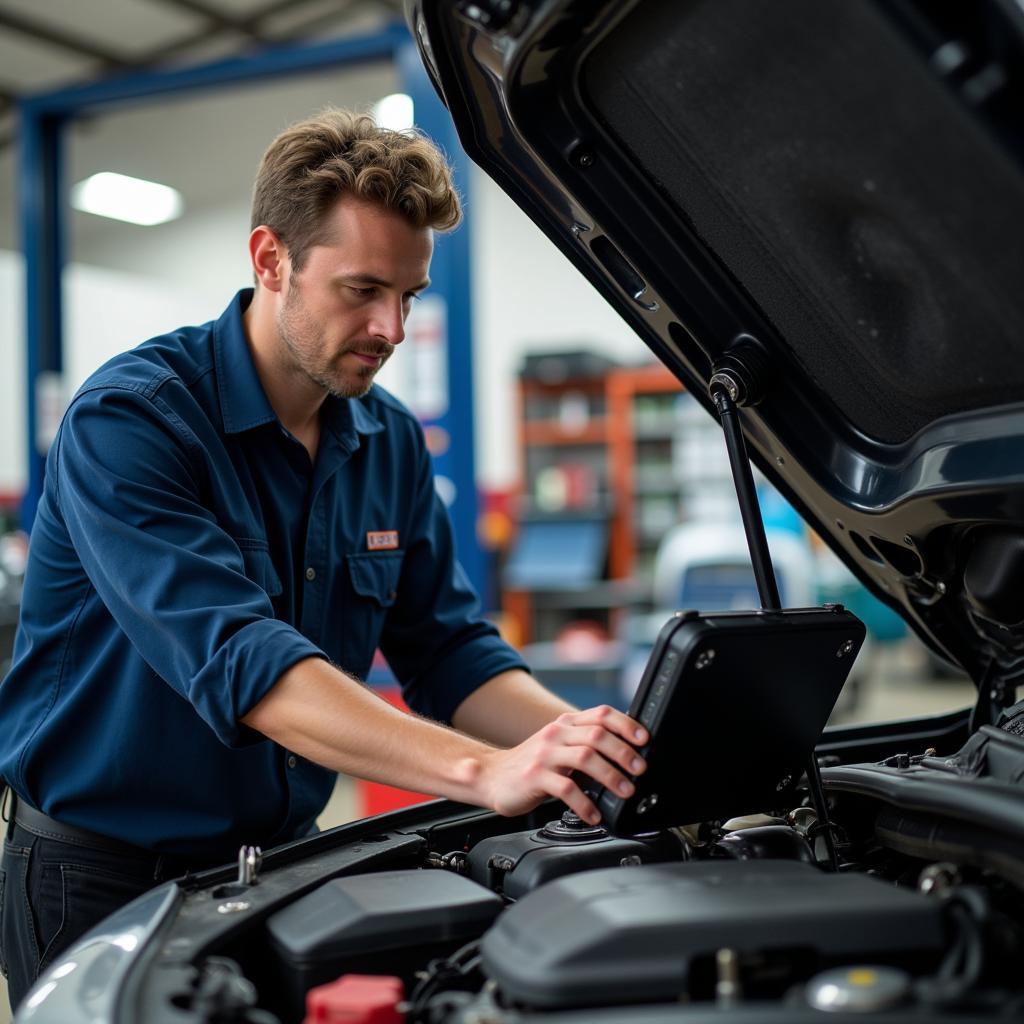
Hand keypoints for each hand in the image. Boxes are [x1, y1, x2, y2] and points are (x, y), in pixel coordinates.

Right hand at [478, 705, 646, 823]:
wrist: (491, 776)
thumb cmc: (533, 765)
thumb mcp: (559, 746)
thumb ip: (585, 745)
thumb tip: (627, 755)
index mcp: (566, 724)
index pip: (601, 713)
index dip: (626, 724)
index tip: (644, 739)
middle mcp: (556, 734)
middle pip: (597, 735)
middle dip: (624, 752)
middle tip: (640, 769)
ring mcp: (544, 755)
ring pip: (585, 758)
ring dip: (611, 776)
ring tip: (625, 791)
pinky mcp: (534, 777)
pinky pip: (566, 788)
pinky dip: (584, 803)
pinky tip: (593, 814)